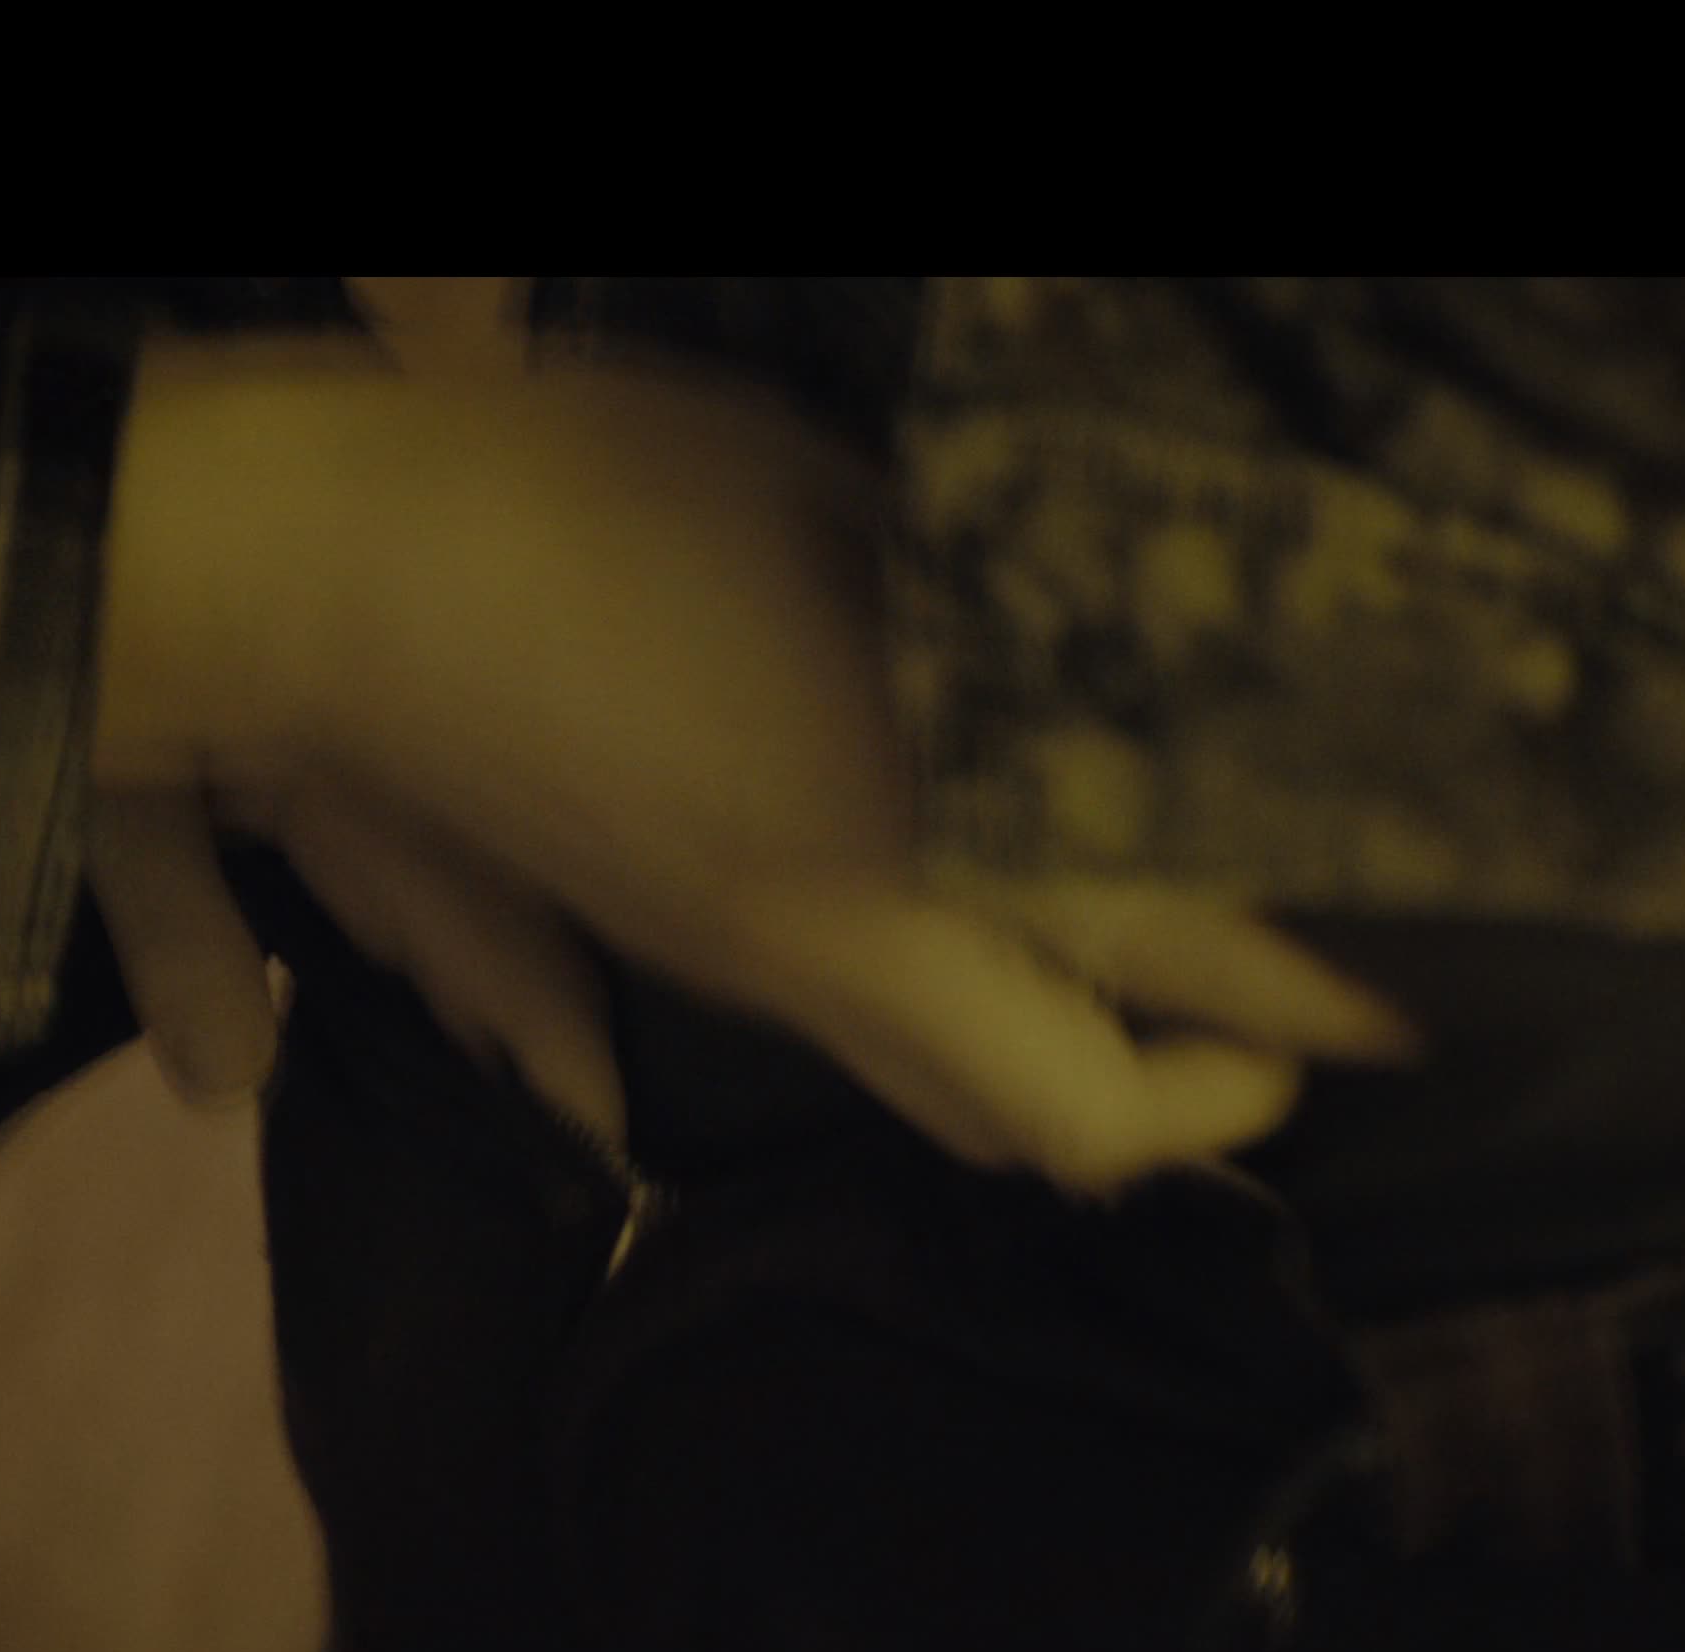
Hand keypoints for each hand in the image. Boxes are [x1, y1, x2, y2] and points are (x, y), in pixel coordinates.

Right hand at [79, 328, 1417, 1191]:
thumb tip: (1112, 648)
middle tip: (1285, 1034)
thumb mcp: (825, 506)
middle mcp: (818, 956)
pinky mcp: (665, 940)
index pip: (1134, 982)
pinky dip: (969, 1008)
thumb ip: (986, 601)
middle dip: (1187, 1102)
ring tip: (1157, 979)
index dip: (1274, 1016)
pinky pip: (866, 1034)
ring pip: (948, 1099)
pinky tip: (994, 912)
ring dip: (1073, 1066)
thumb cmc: (573, 493)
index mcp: (875, 854)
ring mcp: (732, 967)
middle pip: (1044, 1125)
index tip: (1374, 1022)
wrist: (310, 573)